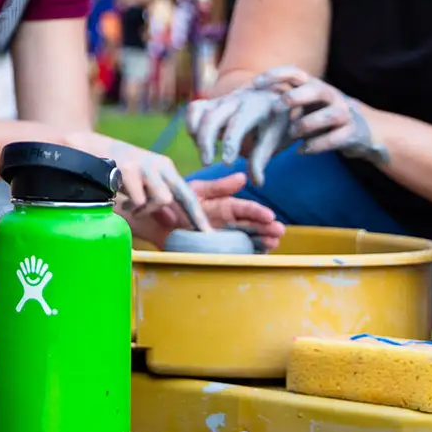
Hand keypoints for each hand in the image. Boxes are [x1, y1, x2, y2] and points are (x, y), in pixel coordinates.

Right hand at [61, 132, 211, 233]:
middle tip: (144, 216)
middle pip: (179, 196)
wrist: (86, 147)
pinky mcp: (129, 167)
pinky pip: (140, 198)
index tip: (208, 235)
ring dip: (143, 209)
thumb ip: (157, 204)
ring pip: (161, 199)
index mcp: (166, 170)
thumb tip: (173, 222)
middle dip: (165, 212)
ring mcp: (146, 165)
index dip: (198, 216)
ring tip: (129, 203)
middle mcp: (160, 165)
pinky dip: (129, 204)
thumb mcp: (140, 187)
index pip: (188, 194)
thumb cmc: (115, 171)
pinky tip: (117, 195)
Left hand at [126, 173, 285, 250]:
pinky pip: (232, 253)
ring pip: (246, 239)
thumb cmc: (174, 200)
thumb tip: (243, 177)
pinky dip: (246, 254)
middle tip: (279, 232)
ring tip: (273, 243)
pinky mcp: (212, 250)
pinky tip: (259, 254)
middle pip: (249, 225)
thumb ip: (218, 186)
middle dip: (266, 228)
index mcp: (222, 205)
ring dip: (261, 241)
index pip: (244, 208)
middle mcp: (225, 222)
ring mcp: (220, 237)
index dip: (257, 212)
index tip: (270, 216)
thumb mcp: (196, 190)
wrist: (152, 217)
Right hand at [187, 84, 296, 184]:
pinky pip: (194, 109)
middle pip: (212, 118)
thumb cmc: (275, 123)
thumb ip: (261, 158)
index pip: (238, 124)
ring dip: (197, 135)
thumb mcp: (275, 139)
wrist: (272, 101)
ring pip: (199, 112)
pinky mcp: (211, 102)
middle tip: (206, 164)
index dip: (230, 144)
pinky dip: (191, 125)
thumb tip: (256, 182)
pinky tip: (199, 142)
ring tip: (205, 155)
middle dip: (206, 142)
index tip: (227, 164)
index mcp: (256, 106)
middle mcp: (236, 99)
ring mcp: (221, 99)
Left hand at [258, 66, 389, 167]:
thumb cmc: (319, 116)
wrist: (361, 130)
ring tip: (292, 134)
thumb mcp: (302, 105)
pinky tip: (301, 151)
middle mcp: (331, 95)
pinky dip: (316, 145)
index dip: (275, 75)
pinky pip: (336, 138)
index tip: (255, 84)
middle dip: (294, 98)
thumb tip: (242, 105)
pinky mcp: (352, 133)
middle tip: (275, 108)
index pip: (295, 72)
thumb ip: (280, 103)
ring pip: (329, 115)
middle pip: (315, 90)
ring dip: (306, 125)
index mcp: (314, 85)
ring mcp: (344, 113)